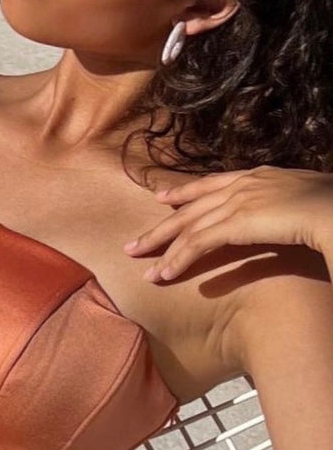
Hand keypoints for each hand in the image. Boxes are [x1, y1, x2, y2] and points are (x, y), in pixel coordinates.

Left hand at [123, 165, 332, 281]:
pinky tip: (164, 274)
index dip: (185, 192)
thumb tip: (286, 220)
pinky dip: (177, 260)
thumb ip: (286, 207)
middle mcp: (243, 184)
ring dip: (162, 250)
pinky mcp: (236, 222)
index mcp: (260, 175)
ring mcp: (238, 201)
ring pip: (188, 227)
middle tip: (135, 243)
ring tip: (143, 268)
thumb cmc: (331, 208)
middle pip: (191, 206)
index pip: (213, 182)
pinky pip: (197, 244)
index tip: (162, 198)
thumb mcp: (305, 199)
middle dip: (161, 226)